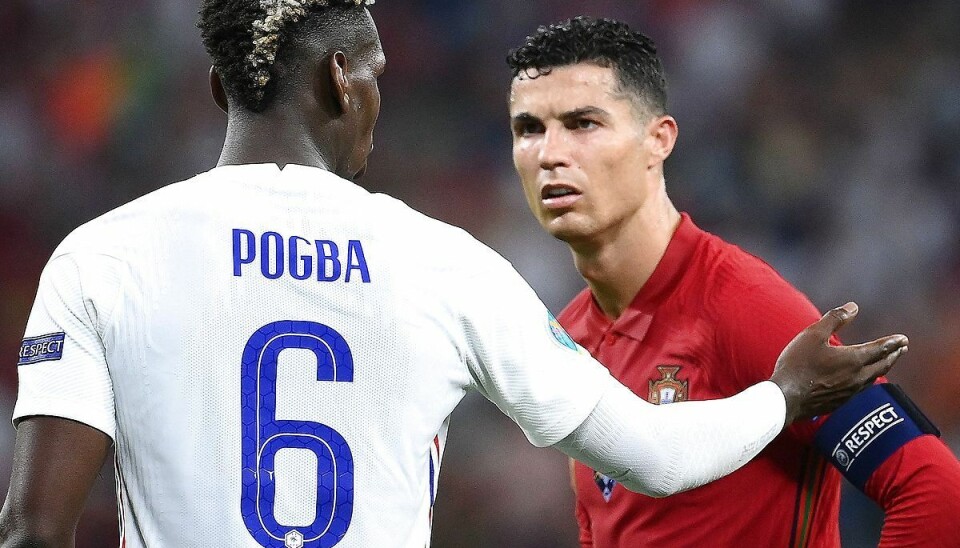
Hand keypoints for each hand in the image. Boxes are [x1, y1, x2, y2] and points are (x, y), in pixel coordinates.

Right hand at [769, 302, 907, 424]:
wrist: (786, 398)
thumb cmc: (798, 364)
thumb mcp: (813, 334)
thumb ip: (834, 319)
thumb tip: (853, 307)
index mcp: (853, 359)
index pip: (880, 348)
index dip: (892, 342)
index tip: (903, 338)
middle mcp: (857, 377)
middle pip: (882, 365)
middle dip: (893, 355)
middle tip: (902, 349)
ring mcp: (849, 392)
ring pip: (873, 379)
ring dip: (883, 368)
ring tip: (886, 362)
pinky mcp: (840, 402)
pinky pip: (861, 389)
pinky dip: (868, 380)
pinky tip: (862, 380)